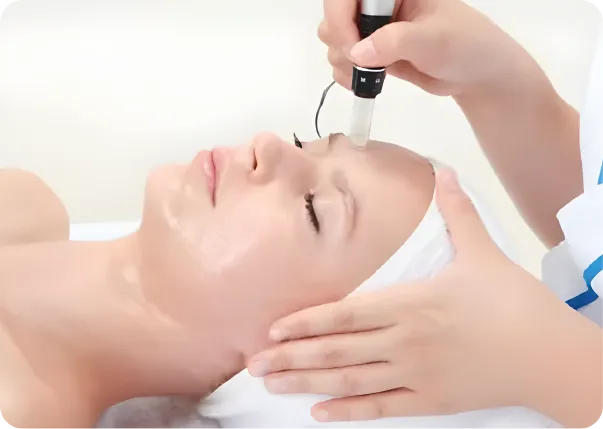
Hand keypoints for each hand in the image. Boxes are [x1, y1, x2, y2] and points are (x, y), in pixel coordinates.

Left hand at [247, 169, 595, 424]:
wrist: (548, 354)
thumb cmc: (513, 301)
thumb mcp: (482, 251)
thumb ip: (456, 212)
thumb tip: (444, 171)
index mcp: (411, 303)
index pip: (345, 313)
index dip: (306, 322)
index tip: (273, 329)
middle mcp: (405, 341)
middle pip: (337, 351)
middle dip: (291, 358)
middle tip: (253, 364)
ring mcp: (415, 376)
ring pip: (350, 382)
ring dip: (307, 384)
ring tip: (273, 386)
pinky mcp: (430, 402)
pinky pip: (381, 409)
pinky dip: (348, 412)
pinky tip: (319, 414)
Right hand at [320, 0, 534, 96]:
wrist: (477, 74)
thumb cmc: (465, 45)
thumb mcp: (433, 39)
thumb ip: (395, 41)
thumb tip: (357, 53)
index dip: (340, 18)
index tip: (353, 46)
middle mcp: (380, 6)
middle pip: (334, 17)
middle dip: (342, 43)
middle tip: (366, 64)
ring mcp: (375, 30)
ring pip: (334, 41)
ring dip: (343, 62)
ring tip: (371, 75)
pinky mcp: (374, 53)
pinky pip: (344, 61)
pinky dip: (347, 75)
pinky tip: (364, 83)